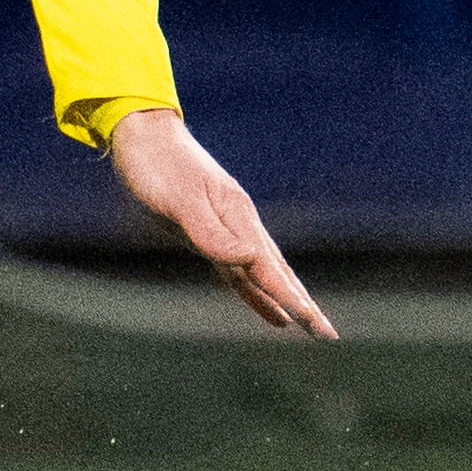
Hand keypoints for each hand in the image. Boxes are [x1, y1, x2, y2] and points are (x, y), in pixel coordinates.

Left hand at [105, 108, 335, 337]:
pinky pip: (238, 272)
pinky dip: (255, 293)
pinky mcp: (206, 234)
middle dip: (302, 304)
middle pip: (277, 274)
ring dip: (286, 300)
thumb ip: (210, 231)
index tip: (318, 326)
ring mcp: (225, 230)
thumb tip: (247, 259)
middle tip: (329, 336)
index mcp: (238, 218)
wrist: (142, 134)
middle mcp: (239, 226)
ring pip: (262, 274)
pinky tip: (271, 312)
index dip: (292, 300)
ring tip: (309, 325)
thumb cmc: (157, 165)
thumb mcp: (179, 198)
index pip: (270, 269)